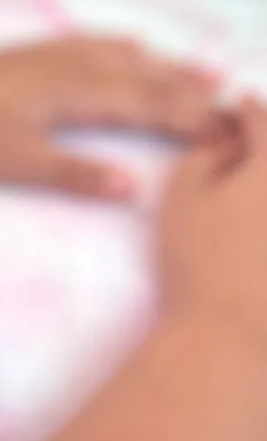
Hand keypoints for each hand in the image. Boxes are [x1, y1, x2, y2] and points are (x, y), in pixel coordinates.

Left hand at [0, 38, 220, 199]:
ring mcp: (50, 55)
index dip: (191, 118)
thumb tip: (133, 189)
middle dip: (190, 91)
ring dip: (164, 66)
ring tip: (203, 71)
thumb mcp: (16, 163)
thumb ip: (75, 175)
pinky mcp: (30, 54)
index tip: (230, 131)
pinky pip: (90, 43)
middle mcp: (69, 65)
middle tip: (234, 102)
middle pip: (143, 78)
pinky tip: (132, 43)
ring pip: (122, 57)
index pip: (147, 105)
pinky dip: (120, 45)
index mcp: (73, 92)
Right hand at [158, 98, 266, 357]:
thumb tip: (225, 142)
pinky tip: (261, 225)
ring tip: (257, 191)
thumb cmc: (202, 263)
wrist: (237, 338)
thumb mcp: (182, 199)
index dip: (248, 109)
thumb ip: (204, 157)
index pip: (262, 122)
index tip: (240, 102)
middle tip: (255, 142)